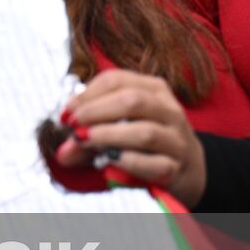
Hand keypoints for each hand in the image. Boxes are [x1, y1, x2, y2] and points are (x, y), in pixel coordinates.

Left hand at [54, 70, 206, 206]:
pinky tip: (109, 160)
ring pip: (144, 132)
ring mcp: (177, 140)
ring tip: (84, 140)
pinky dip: (128, 161)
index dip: (87, 94)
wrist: (188, 169)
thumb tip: (61, 152)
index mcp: (154, 89)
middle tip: (72, 125)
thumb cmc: (145, 142)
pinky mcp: (177, 168)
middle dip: (95, 111)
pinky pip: (153, 164)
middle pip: (132, 101)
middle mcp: (169, 111)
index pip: (117, 80)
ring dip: (108, 135)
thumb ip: (88, 135)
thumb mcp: (119, 128)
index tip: (67, 111)